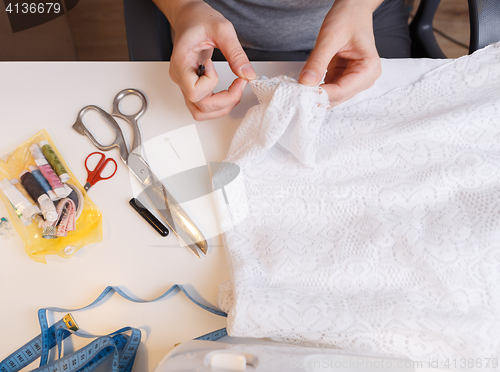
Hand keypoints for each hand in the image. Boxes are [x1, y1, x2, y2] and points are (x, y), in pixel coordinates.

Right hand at [156, 0, 256, 119]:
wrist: (189, 16)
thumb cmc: (200, 19)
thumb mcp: (222, 29)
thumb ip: (236, 53)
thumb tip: (248, 74)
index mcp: (181, 62)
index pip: (194, 91)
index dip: (213, 84)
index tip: (222, 68)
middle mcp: (180, 77)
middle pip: (200, 106)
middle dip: (225, 100)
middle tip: (240, 83)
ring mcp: (184, 83)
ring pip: (200, 112)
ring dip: (221, 108)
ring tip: (234, 92)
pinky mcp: (190, 86)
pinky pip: (201, 106)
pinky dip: (217, 106)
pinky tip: (228, 93)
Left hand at [299, 0, 382, 106]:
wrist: (352, 8)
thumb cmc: (348, 17)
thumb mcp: (330, 37)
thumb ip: (318, 61)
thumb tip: (306, 81)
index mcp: (368, 68)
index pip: (342, 91)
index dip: (320, 94)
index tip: (302, 93)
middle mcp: (365, 77)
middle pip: (337, 97)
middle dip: (317, 94)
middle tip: (297, 91)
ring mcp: (354, 79)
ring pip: (332, 96)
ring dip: (316, 92)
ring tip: (301, 85)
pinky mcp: (344, 77)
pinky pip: (328, 88)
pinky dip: (317, 86)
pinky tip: (308, 81)